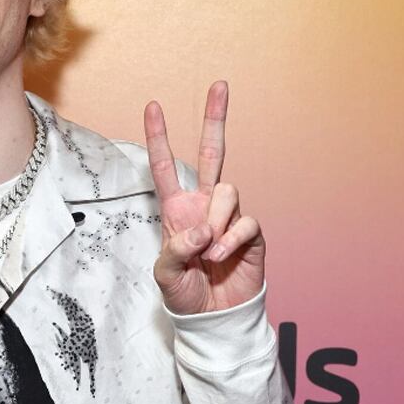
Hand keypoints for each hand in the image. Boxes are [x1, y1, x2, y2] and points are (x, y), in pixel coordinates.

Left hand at [144, 80, 266, 315]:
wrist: (214, 318)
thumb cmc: (185, 294)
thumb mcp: (165, 274)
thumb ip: (176, 249)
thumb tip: (201, 228)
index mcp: (177, 209)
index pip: (166, 166)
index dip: (159, 138)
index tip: (153, 106)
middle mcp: (204, 205)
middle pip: (212, 153)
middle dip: (215, 118)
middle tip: (219, 85)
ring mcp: (229, 217)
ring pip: (227, 190)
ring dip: (216, 221)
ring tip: (207, 254)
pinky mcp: (250, 234)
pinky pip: (245, 222)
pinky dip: (231, 240)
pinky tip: (222, 257)